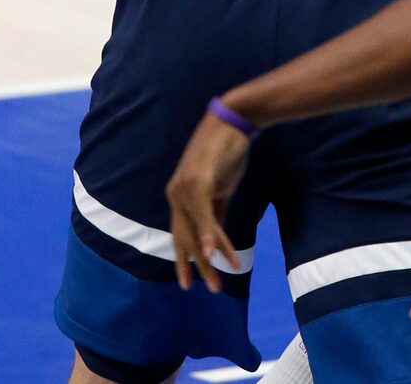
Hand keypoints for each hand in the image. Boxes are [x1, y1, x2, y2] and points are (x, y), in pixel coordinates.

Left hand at [165, 111, 249, 293]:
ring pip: (197, 232)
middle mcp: (177, 195)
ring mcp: (187, 189)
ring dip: (208, 260)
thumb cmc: (226, 151)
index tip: (189, 282)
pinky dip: (211, 236)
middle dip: (196, 267)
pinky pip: (205, 216)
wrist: (232, 121)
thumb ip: (215, 209)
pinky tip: (215, 254)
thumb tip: (216, 235)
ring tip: (217, 282)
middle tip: (207, 289)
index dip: (185, 259)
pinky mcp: (200, 183)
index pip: (181, 235)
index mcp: (179, 196)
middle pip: (186, 239)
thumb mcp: (220, 186)